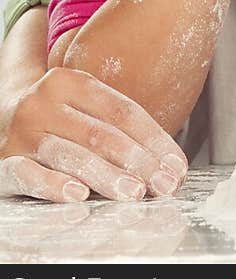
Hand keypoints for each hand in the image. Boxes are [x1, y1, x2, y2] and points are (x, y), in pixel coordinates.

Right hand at [0, 66, 187, 202]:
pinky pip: (30, 175)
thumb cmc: (55, 119)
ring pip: (72, 155)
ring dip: (107, 176)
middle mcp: (44, 103)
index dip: (154, 139)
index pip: (122, 111)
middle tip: (162, 184)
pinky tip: (78, 195)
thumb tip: (168, 163)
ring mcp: (23, 133)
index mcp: (70, 82)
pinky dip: (55, 186)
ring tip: (134, 192)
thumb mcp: (82, 108)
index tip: (176, 165)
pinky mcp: (4, 162)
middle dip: (138, 162)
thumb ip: (118, 127)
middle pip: (101, 134)